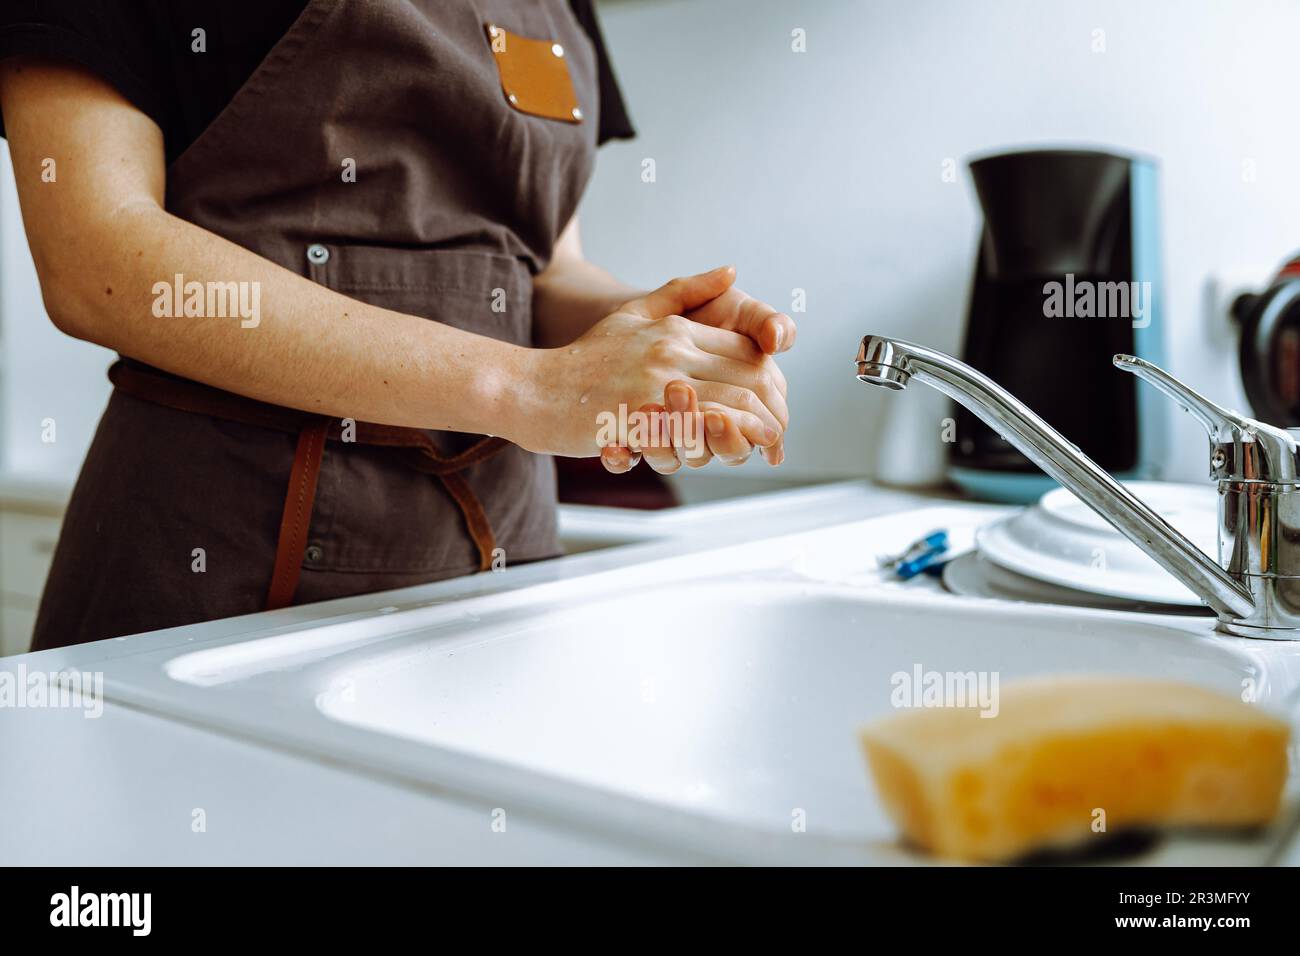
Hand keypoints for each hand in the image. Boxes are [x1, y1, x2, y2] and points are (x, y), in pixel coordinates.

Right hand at [517, 267, 787, 459]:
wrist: (533, 390)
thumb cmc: (584, 358)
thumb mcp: (634, 313)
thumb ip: (685, 291)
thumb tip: (732, 271)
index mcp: (674, 329)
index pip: (743, 351)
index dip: (770, 378)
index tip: (778, 400)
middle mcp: (669, 354)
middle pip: (745, 379)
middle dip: (772, 408)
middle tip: (782, 430)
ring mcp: (654, 387)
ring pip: (729, 407)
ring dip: (757, 429)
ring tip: (769, 443)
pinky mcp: (639, 420)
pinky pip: (694, 435)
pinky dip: (722, 444)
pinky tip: (734, 454)